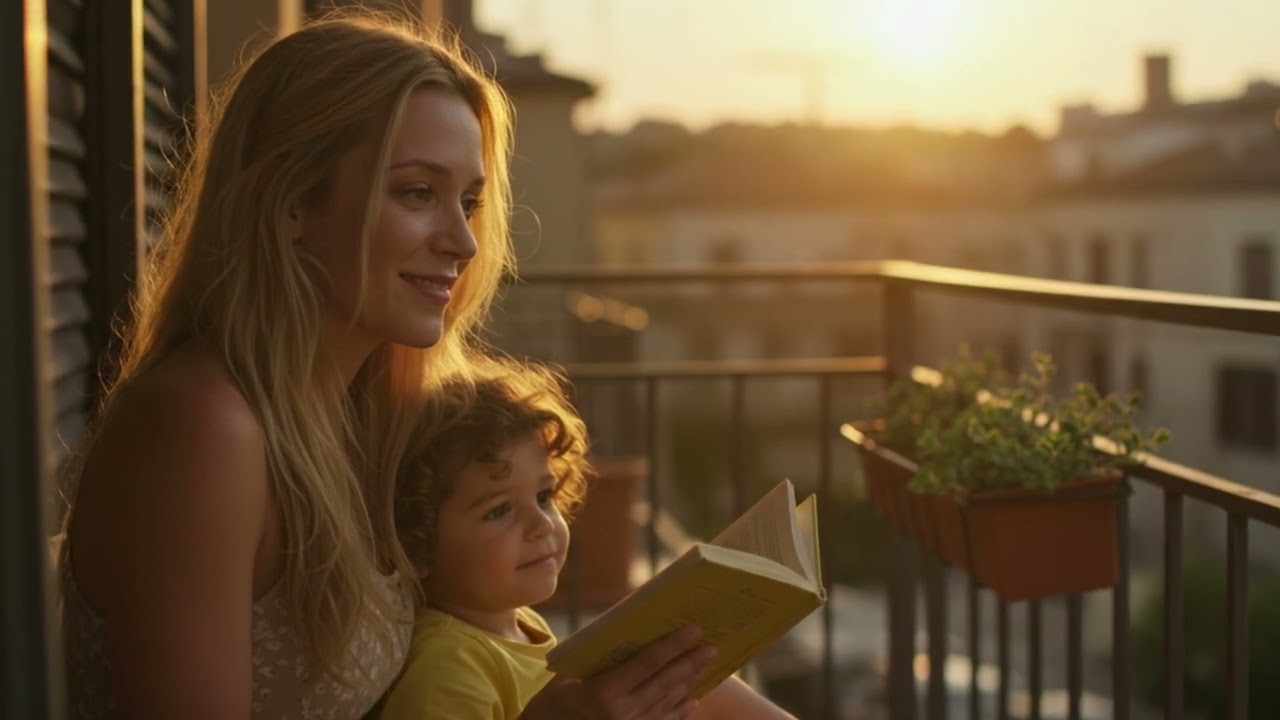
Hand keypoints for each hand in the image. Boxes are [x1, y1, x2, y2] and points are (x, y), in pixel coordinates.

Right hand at [520, 626, 716, 719]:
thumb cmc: (552, 703)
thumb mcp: (570, 675)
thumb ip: (601, 659)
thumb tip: (636, 633)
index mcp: (603, 692)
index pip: (647, 663)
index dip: (673, 645)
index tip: (694, 629)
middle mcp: (621, 715)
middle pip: (665, 682)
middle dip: (690, 662)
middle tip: (711, 645)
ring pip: (668, 702)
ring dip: (690, 682)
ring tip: (707, 664)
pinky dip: (679, 711)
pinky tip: (693, 700)